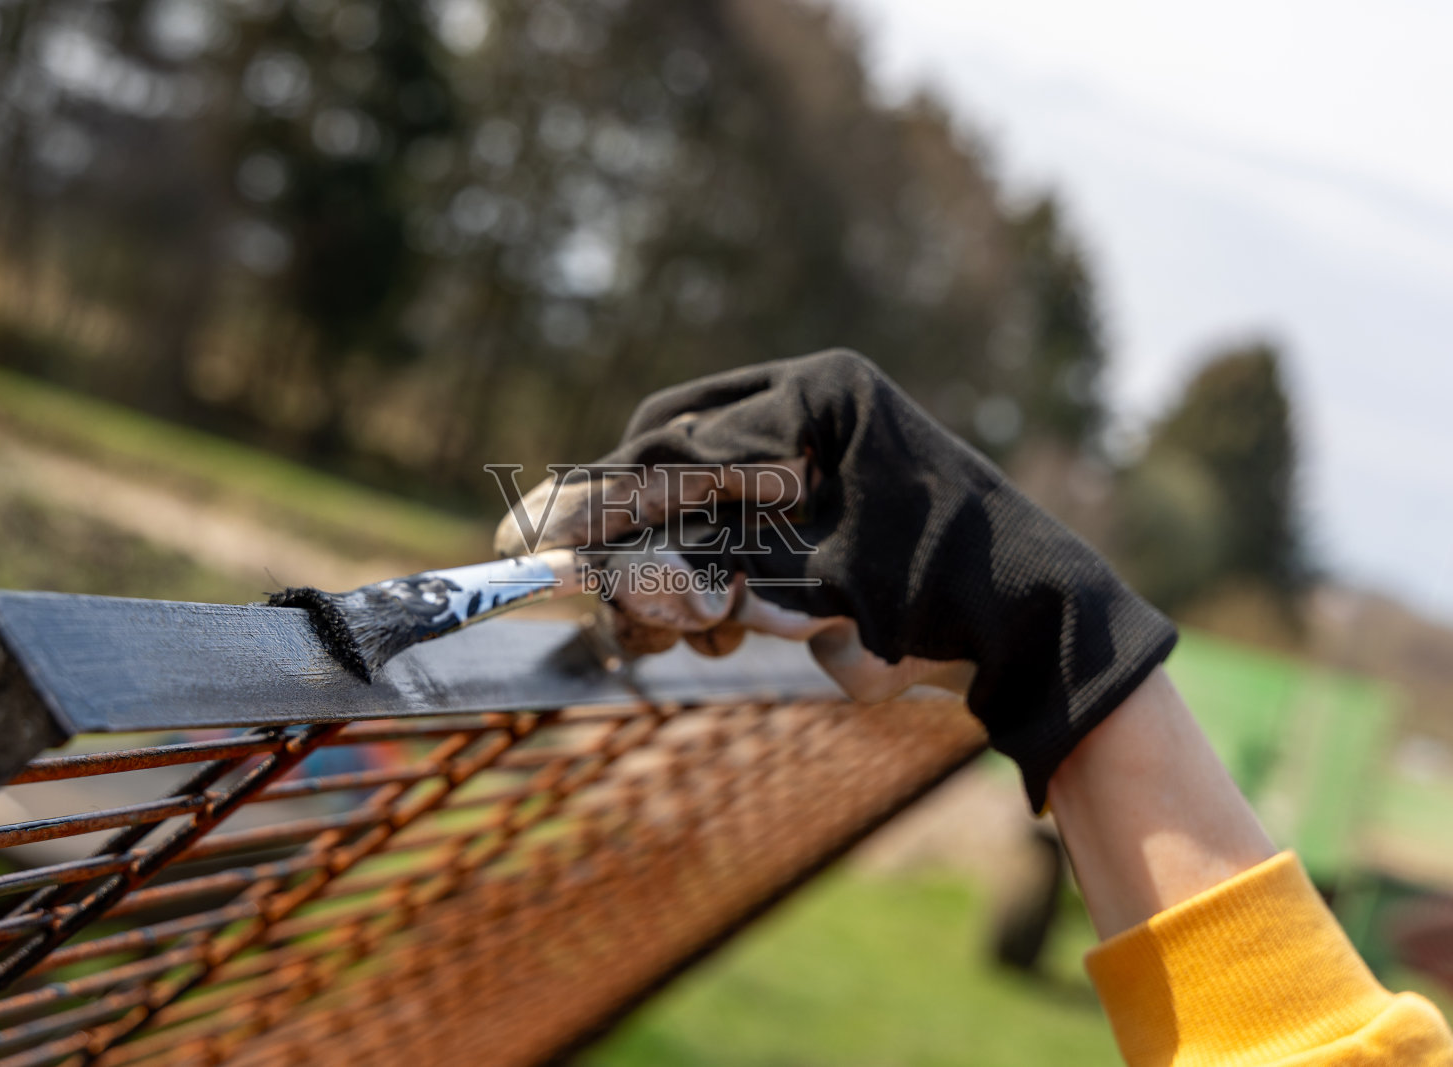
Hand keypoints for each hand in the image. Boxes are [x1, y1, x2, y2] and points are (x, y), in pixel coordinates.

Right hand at [496, 350, 1175, 807]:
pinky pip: (733, 519)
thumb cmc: (931, 597)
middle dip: (633, 538)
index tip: (528, 545)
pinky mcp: (823, 494)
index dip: (596, 503)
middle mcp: (813, 405)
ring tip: (682, 631)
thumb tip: (565, 551)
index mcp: (814, 395)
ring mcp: (819, 446)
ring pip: (697, 493)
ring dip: (672, 564)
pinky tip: (723, 624)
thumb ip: (683, 559)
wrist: (1039, 634)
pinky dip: (711, 572)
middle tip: (605, 603)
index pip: (670, 446)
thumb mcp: (798, 579)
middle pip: (672, 459)